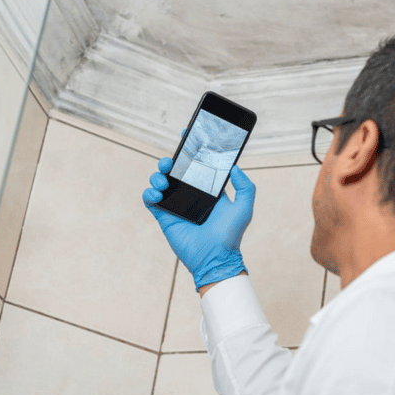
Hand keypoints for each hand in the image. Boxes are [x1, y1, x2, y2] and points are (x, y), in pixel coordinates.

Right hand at [142, 153, 255, 291]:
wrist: (214, 258)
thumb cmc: (230, 235)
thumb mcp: (244, 207)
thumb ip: (245, 186)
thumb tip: (235, 166)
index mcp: (206, 190)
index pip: (196, 165)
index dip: (190, 150)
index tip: (186, 136)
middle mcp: (189, 195)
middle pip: (174, 171)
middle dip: (168, 162)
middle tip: (170, 162)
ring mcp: (175, 205)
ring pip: (159, 182)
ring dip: (157, 176)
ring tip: (164, 182)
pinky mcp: (164, 216)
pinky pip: (150, 200)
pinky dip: (149, 193)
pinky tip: (157, 194)